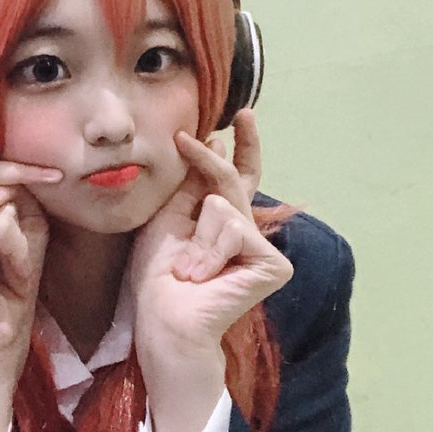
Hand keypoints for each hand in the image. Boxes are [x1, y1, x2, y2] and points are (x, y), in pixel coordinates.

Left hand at [130, 109, 291, 355]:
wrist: (164, 316)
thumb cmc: (160, 276)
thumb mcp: (168, 219)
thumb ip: (191, 185)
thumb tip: (215, 145)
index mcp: (219, 222)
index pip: (236, 178)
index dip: (242, 147)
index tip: (241, 116)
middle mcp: (244, 232)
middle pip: (237, 180)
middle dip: (231, 149)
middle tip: (245, 114)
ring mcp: (261, 248)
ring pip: (223, 207)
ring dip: (196, 238)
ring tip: (189, 270)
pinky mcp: (272, 264)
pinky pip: (234, 228)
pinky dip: (210, 250)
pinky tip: (205, 276)